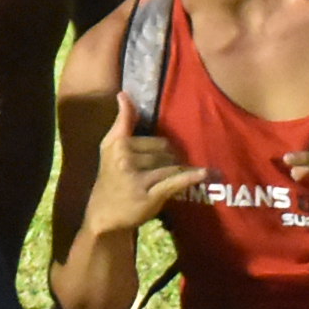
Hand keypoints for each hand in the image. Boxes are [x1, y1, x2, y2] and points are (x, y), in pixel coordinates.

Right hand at [79, 96, 210, 244]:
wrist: (104, 214)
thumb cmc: (111, 178)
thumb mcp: (109, 148)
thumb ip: (121, 122)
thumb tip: (124, 94)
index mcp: (116, 143)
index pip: (145, 131)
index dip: (145, 121)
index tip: (165, 121)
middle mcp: (124, 158)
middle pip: (164, 149)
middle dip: (169, 157)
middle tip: (163, 169)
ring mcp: (136, 177)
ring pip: (171, 165)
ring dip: (178, 169)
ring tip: (176, 176)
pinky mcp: (148, 195)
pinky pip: (175, 181)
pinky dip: (191, 177)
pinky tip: (204, 173)